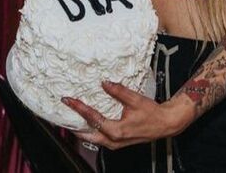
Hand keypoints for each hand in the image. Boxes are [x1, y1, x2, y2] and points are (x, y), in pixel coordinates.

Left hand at [62, 81, 194, 150]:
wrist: (165, 124)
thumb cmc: (152, 114)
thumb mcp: (135, 99)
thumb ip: (118, 91)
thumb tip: (103, 82)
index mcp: (116, 130)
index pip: (92, 118)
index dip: (78, 108)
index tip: (68, 100)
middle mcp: (113, 140)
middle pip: (86, 135)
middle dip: (72, 125)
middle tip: (60, 114)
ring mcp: (115, 144)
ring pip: (92, 138)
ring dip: (80, 129)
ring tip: (69, 118)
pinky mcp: (117, 142)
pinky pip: (98, 138)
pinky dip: (90, 130)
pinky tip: (85, 122)